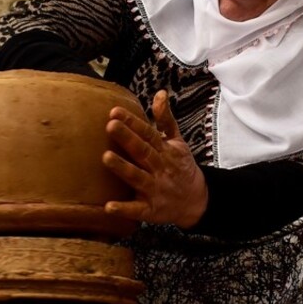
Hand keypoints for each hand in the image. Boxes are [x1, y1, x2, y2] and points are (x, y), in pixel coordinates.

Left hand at [103, 90, 207, 227]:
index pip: (148, 134)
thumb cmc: (181, 167)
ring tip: (106, 158)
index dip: (132, 122)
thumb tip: (160, 92)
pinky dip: (124, 209)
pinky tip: (108, 207)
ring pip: (138, 178)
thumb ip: (166, 119)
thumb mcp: (177, 142)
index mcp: (165, 151)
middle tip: (110, 126)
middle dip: (127, 139)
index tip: (114, 112)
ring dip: (123, 168)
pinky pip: (136, 210)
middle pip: (142, 152)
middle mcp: (160, 168)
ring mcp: (155, 190)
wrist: (196, 201)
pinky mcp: (150, 210)